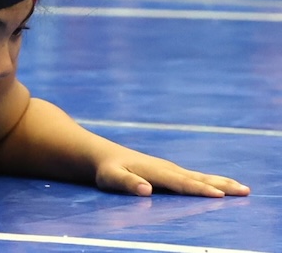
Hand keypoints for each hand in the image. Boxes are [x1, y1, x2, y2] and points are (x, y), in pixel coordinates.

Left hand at [94, 149, 249, 197]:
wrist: (104, 155)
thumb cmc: (107, 169)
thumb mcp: (111, 177)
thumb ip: (127, 183)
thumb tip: (146, 189)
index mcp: (156, 172)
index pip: (182, 183)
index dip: (200, 189)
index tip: (220, 195)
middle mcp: (167, 169)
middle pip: (198, 178)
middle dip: (222, 184)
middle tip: (245, 190)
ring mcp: (169, 169)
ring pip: (200, 176)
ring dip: (222, 182)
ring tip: (243, 188)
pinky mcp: (169, 171)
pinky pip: (194, 177)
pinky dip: (211, 181)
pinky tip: (221, 186)